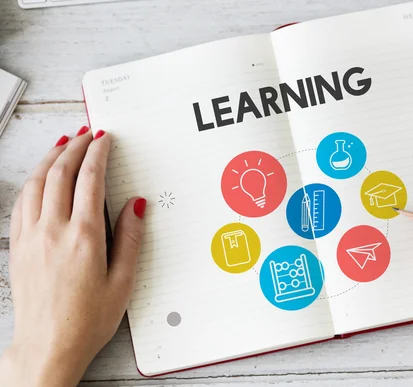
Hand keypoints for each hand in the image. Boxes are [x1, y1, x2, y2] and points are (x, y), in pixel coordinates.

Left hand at [0, 127, 145, 386]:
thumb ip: (131, 238)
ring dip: (51, 158)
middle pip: (60, 173)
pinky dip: (32, 180)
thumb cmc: (86, 320)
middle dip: (75, 147)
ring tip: (63, 144)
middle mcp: (53, 231)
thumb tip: (135, 205)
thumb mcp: (123, 282)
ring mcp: (31, 237)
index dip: (98, 153)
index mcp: (84, 237)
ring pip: (36, 182)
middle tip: (86, 133)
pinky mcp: (19, 246)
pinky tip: (39, 176)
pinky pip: (22, 201)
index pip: (90, 179)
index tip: (104, 139)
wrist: (47, 346)